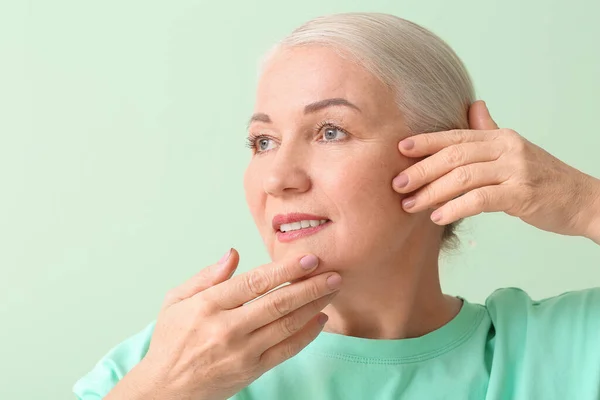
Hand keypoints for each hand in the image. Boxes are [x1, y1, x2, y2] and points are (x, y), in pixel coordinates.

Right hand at [138, 249, 340, 399]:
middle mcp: (227, 329)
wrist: (166, 390)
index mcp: (208, 306)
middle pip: (277, 303)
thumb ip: (206, 277)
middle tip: (332, 273)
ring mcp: (242, 352)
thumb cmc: (171, 341)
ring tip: (332, 290)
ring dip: (314, 305)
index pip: (254, 282)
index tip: (308, 259)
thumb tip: (233, 253)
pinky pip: (287, 350)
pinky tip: (320, 319)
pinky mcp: (252, 371)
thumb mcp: (175, 301)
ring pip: (287, 325)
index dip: (285, 270)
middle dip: (310, 286)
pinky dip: (307, 334)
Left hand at [392, 100, 599, 238]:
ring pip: (462, 177)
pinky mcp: (522, 194)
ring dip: (431, 192)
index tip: (399, 149)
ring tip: (410, 206)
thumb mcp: (514, 151)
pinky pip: (480, 199)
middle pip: (453, 155)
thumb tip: (473, 108)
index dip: (425, 142)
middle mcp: (506, 148)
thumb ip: (490, 132)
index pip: (455, 136)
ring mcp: (515, 170)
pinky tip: (438, 217)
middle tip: (397, 185)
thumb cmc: (543, 179)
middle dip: (420, 170)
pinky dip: (455, 208)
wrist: (583, 200)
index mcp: (499, 137)